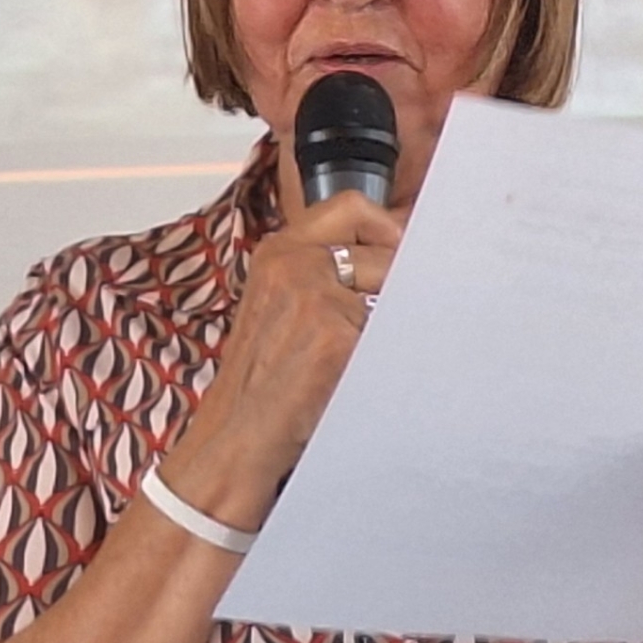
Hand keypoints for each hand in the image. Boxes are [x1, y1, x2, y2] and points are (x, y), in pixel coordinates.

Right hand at [174, 192, 400, 523]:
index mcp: (279, 251)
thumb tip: (396, 254)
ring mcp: (314, 296)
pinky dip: (388, 353)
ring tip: (370, 353)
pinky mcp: (335, 334)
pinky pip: (391, 330)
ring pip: (395, 291)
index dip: (388, 227)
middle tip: (403, 310)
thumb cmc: (263, 380)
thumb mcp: (281, 305)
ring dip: (392, 321)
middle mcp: (293, 264)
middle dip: (402, 279)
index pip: (352, 206)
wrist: (238, 436)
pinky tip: (363, 373)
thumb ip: (324, 273)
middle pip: (385, 248)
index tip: (404, 250)